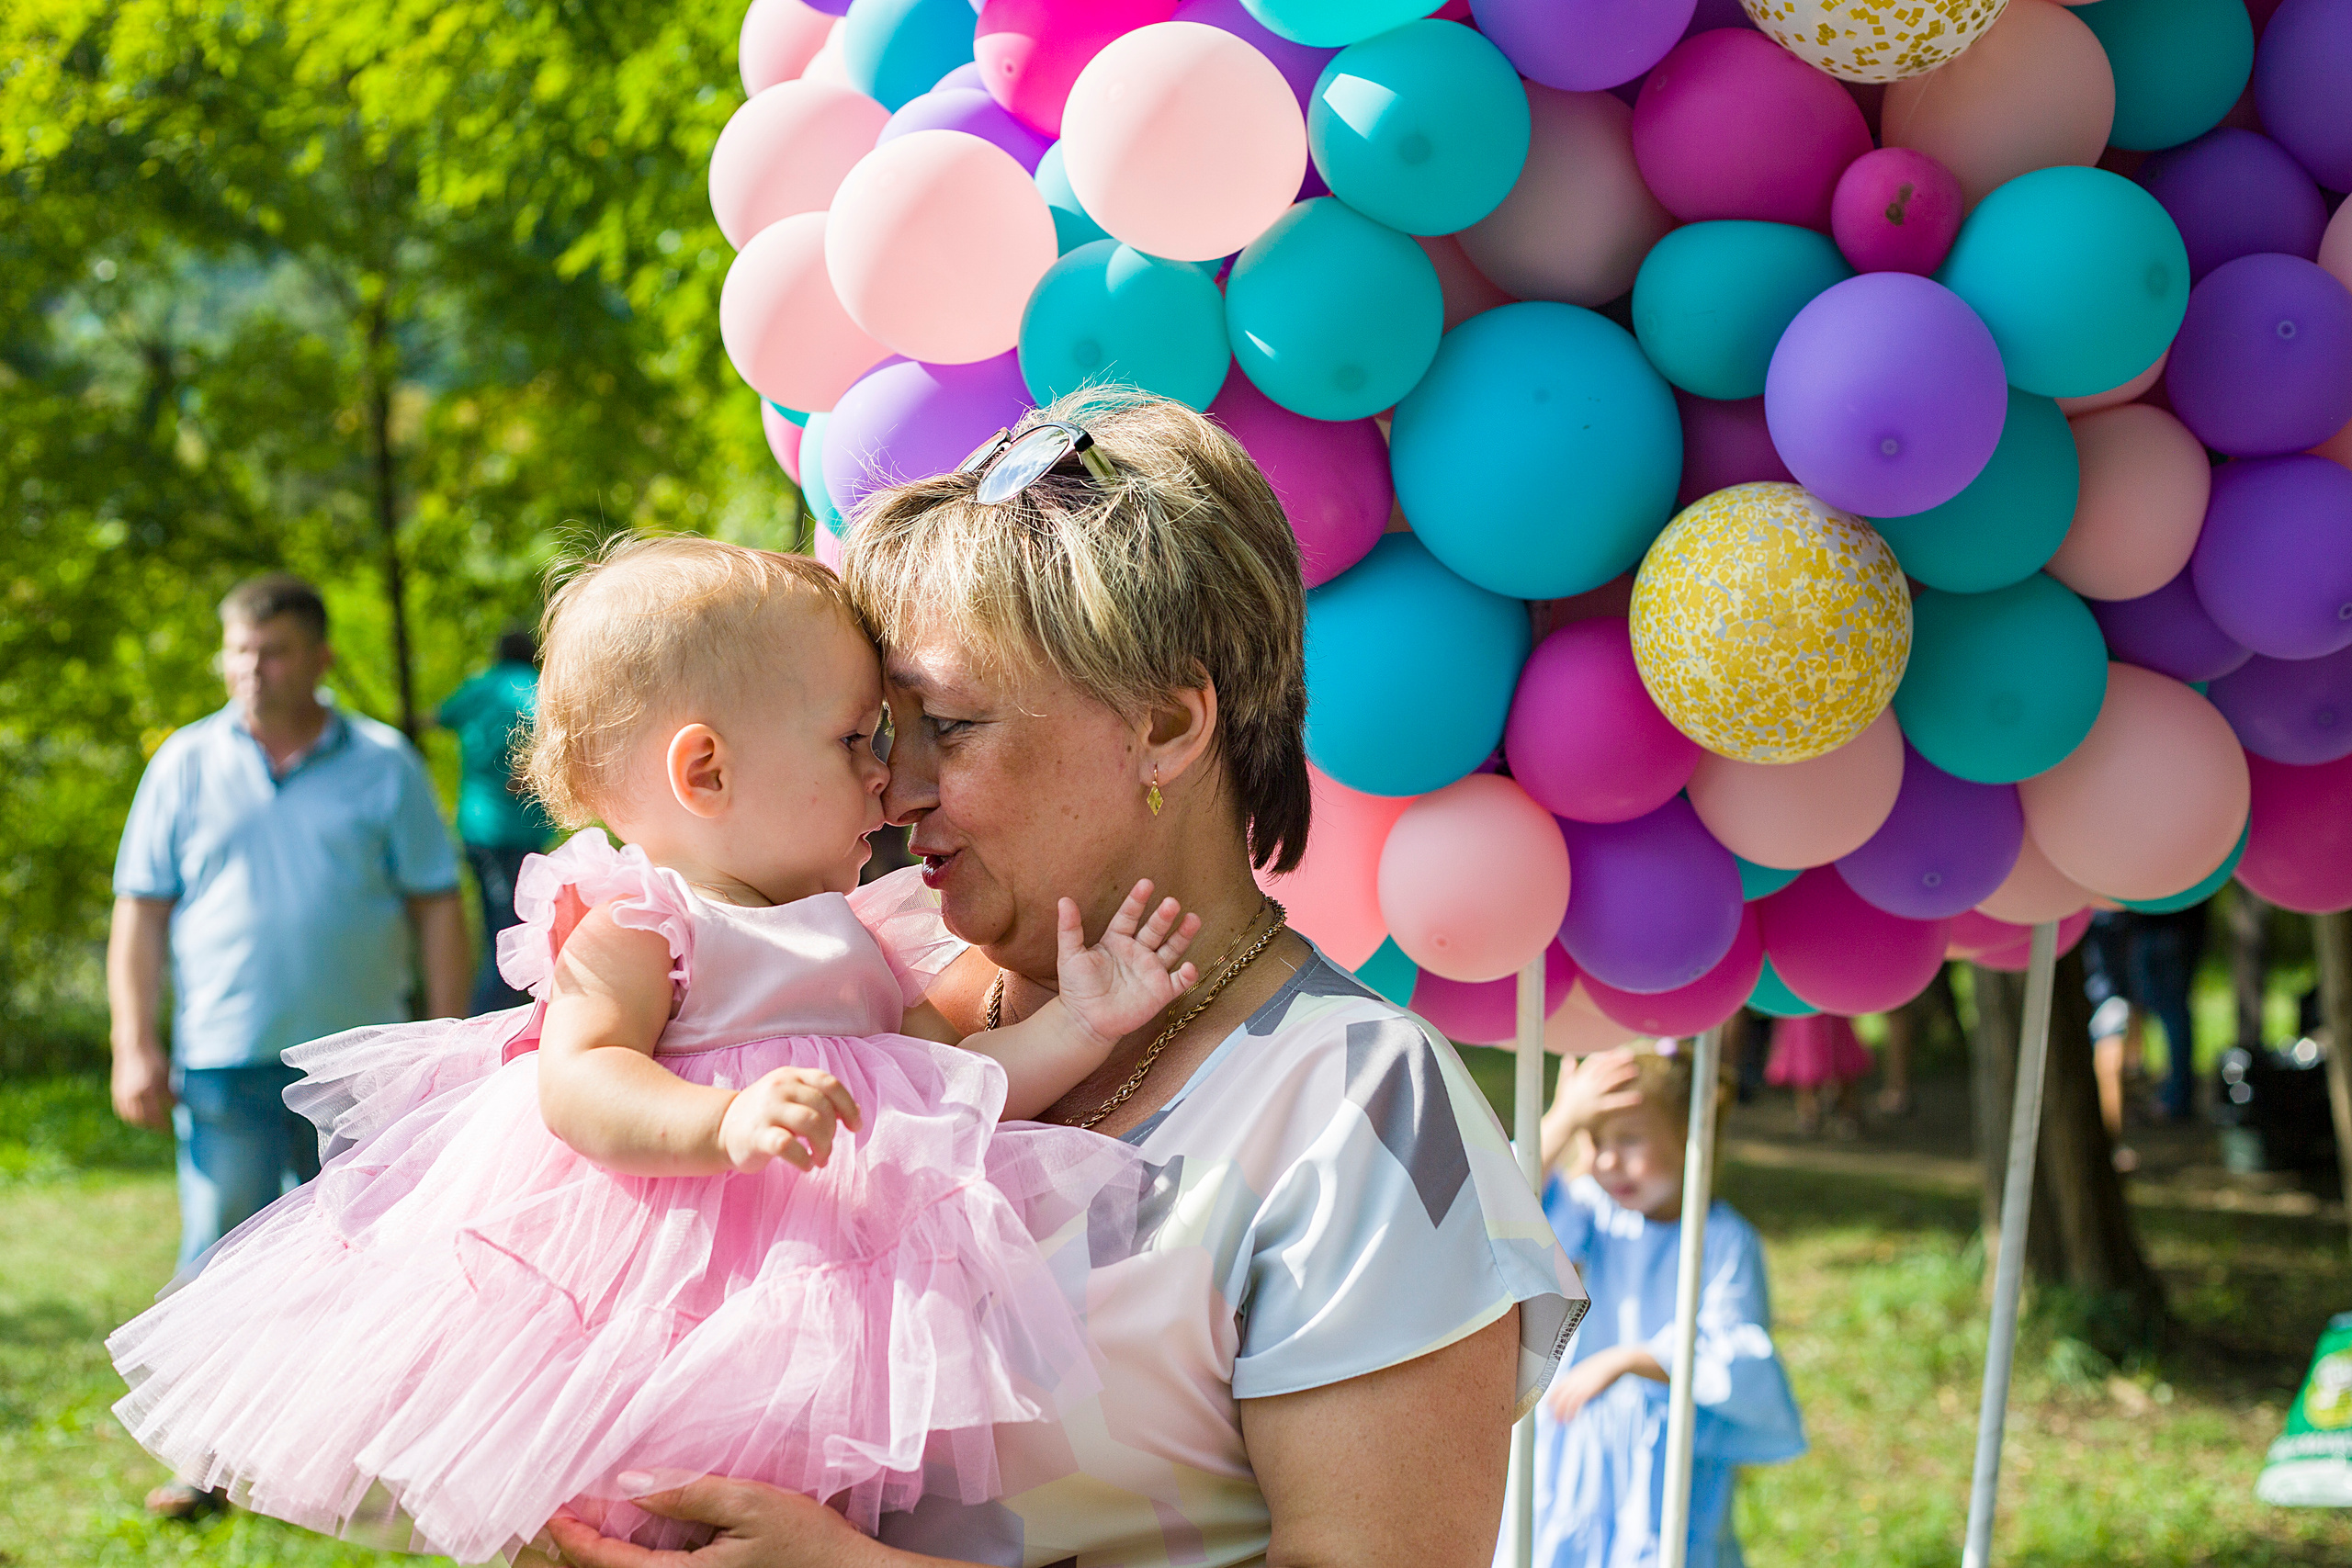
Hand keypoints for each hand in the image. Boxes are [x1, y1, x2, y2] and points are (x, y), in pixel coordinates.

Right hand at [111, 1039, 172, 1130]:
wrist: (134, 1046)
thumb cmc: (154, 1058)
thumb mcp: (166, 1075)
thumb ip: (170, 1092)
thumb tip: (178, 1106)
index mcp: (149, 1090)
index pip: (157, 1114)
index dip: (164, 1123)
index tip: (171, 1128)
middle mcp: (135, 1095)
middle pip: (144, 1119)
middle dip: (154, 1126)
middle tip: (163, 1128)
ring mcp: (124, 1094)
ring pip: (131, 1117)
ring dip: (142, 1124)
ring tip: (152, 1125)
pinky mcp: (116, 1092)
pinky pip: (122, 1111)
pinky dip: (130, 1117)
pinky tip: (138, 1118)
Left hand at [544, 1475, 863, 1567]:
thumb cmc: (807, 1545)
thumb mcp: (748, 1504)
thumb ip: (686, 1493)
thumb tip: (629, 1482)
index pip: (602, 1562)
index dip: (570, 1532)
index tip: (549, 1506)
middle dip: (573, 1549)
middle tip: (548, 1519)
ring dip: (599, 1554)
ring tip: (578, 1525)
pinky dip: (630, 1557)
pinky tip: (629, 1535)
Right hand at [718, 1069, 862, 1173]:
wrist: (721, 1129)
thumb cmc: (766, 1115)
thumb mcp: (792, 1099)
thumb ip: (821, 1101)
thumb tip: (857, 1113)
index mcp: (792, 1076)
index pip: (830, 1084)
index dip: (848, 1106)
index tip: (855, 1127)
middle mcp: (779, 1088)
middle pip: (823, 1108)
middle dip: (832, 1133)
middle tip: (826, 1150)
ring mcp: (767, 1110)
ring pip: (811, 1123)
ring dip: (823, 1147)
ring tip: (819, 1159)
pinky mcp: (757, 1135)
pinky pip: (789, 1146)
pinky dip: (804, 1159)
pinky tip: (806, 1165)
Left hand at [1053, 881, 1201, 1052]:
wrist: (1084, 1021)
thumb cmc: (1077, 987)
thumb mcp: (1070, 955)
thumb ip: (1069, 928)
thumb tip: (1064, 900)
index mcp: (1117, 940)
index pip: (1129, 915)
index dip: (1137, 900)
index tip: (1146, 884)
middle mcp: (1138, 951)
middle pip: (1154, 929)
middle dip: (1163, 916)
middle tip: (1171, 902)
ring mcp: (1151, 971)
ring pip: (1172, 949)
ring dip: (1183, 935)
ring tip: (1193, 919)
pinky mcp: (1160, 992)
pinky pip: (1178, 981)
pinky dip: (1186, 975)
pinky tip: (1189, 966)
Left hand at [1544, 1351, 1627, 1425]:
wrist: (1612, 1362)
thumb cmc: (1602, 1368)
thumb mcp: (1586, 1372)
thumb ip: (1579, 1380)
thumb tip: (1576, 1389)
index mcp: (1571, 1375)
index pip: (1555, 1388)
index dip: (1550, 1399)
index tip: (1548, 1407)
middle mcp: (1572, 1380)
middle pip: (1557, 1395)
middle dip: (1553, 1408)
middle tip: (1552, 1418)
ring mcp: (1579, 1385)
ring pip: (1564, 1400)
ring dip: (1560, 1412)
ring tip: (1560, 1422)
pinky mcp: (1587, 1390)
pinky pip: (1575, 1403)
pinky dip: (1571, 1412)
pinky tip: (1570, 1419)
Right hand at [1546, 1047, 1644, 1145]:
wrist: (1563, 1123)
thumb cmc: (1564, 1104)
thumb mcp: (1564, 1085)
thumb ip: (1567, 1071)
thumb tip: (1569, 1057)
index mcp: (1579, 1078)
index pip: (1593, 1062)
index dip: (1605, 1055)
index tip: (1617, 1052)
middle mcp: (1586, 1085)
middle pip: (1604, 1069)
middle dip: (1617, 1061)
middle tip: (1631, 1056)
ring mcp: (1592, 1097)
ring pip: (1609, 1082)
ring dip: (1622, 1075)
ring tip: (1635, 1070)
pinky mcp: (1598, 1109)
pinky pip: (1613, 1103)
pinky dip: (1625, 1099)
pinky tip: (1637, 1097)